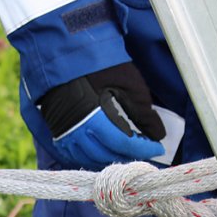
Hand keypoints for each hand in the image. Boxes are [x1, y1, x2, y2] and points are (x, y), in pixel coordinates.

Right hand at [38, 62, 165, 169]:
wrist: (64, 56)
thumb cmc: (98, 66)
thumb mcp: (127, 84)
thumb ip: (143, 112)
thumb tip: (158, 134)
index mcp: (94, 118)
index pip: (123, 144)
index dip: (143, 149)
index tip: (158, 148)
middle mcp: (76, 132)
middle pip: (108, 156)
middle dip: (129, 156)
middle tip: (145, 150)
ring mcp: (64, 136)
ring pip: (91, 160)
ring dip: (111, 159)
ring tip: (127, 152)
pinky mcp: (58, 135)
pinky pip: (76, 157)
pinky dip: (93, 158)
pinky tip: (105, 152)